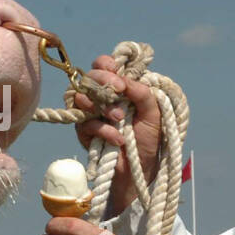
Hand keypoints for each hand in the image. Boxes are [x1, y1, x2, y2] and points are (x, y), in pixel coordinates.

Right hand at [72, 55, 161, 212]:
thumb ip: (142, 93)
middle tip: (119, 91)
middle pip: (89, 76)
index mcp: (118, 87)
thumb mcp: (153, 113)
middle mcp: (101, 97)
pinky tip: (118, 139)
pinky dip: (103, 129)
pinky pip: (85, 122)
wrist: (138, 169)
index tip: (116, 72)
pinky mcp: (83, 131)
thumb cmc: (148, 139)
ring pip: (81, 96)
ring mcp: (90, 113)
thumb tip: (124, 81)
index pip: (103, 65)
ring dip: (102, 105)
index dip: (106, 65)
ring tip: (120, 119)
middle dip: (103, 81)